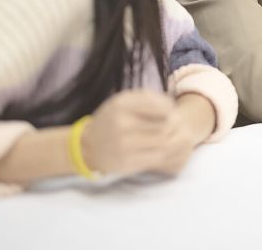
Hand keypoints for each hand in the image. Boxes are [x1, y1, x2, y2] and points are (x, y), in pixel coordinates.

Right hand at [81, 90, 197, 176]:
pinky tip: (155, 148)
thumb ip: (149, 98)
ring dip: (169, 140)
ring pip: (163, 143)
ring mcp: (123, 145)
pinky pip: (156, 158)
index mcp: (122, 104)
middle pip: (165, 125)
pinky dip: (162, 153)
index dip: (170, 110)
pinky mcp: (126, 163)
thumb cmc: (114, 119)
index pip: (162, 107)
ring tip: (163, 136)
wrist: (89, 146)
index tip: (167, 111)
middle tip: (170, 126)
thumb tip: (171, 106)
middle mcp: (121, 124)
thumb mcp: (126, 100)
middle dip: (172, 125)